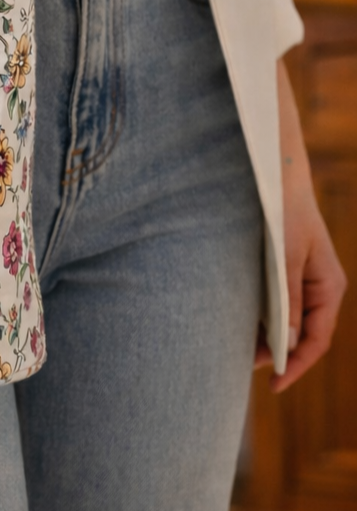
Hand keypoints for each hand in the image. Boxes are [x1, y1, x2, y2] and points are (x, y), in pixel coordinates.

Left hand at [254, 60, 346, 391]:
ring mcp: (298, 279)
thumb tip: (284, 343)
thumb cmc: (281, 210)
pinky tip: (231, 319)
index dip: (294, 366)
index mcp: (327, 287)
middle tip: (237, 366)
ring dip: (261, 335)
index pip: (315, 340)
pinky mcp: (278, 269)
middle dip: (272, 354)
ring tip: (229, 347)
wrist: (272, 173)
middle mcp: (315, 287)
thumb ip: (286, 298)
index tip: (271, 384)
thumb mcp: (285, 256)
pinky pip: (270, 302)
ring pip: (282, 320)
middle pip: (297, 335)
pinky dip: (255, 315)